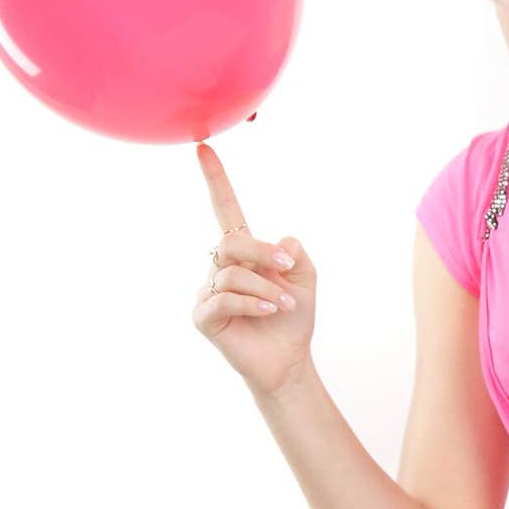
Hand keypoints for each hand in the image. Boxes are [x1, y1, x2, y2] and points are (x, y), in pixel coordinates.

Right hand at [192, 141, 315, 395]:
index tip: (204, 147)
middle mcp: (220, 266)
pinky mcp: (203, 315)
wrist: (288, 360)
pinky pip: (225, 297)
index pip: (226, 209)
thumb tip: (279, 241)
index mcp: (243, 252)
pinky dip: (253, 302)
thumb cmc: (293, 319)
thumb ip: (295, 255)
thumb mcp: (305, 279)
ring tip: (285, 304)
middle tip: (288, 270)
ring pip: (232, 273)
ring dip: (266, 287)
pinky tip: (270, 310)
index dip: (216, 180)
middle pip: (232, 242)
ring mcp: (208, 290)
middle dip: (261, 253)